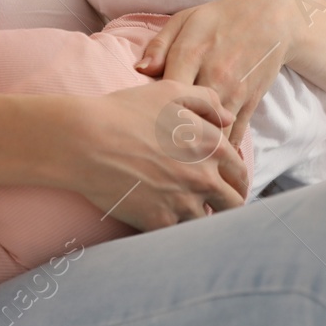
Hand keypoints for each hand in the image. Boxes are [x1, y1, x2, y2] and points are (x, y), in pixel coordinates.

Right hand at [69, 79, 248, 231]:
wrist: (86, 141)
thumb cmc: (126, 111)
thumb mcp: (171, 91)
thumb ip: (206, 101)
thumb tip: (228, 118)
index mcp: (213, 146)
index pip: (240, 174)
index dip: (236, 182)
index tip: (229, 188)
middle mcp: (204, 176)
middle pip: (233, 204)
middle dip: (226, 206)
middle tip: (217, 208)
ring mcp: (183, 202)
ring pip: (207, 223)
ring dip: (200, 219)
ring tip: (189, 216)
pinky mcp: (159, 222)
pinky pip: (178, 234)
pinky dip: (174, 230)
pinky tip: (166, 222)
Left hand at [134, 0, 325, 148]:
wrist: (270, 17)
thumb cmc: (220, 19)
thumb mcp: (185, 20)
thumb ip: (159, 46)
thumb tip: (139, 71)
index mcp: (191, 53)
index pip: (162, 92)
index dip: (147, 113)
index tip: (137, 127)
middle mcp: (213, 74)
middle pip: (186, 119)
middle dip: (169, 142)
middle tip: (152, 159)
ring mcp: (235, 91)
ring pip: (212, 134)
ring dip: (196, 154)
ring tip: (178, 170)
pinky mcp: (250, 102)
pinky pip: (234, 135)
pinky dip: (221, 154)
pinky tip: (208, 166)